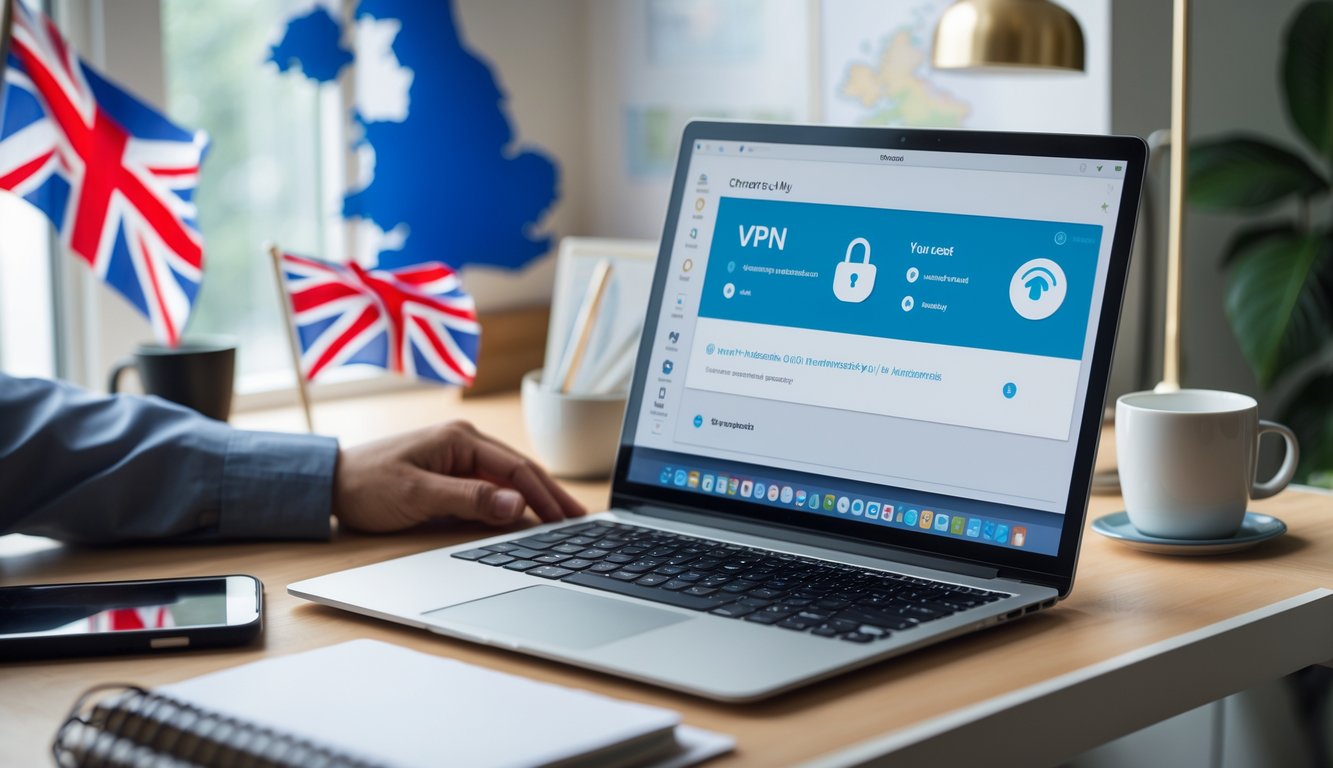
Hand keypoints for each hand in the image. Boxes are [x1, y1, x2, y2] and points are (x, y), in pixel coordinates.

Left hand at [333, 420, 586, 531]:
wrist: (329, 485)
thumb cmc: (367, 485)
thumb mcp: (418, 495)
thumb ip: (470, 498)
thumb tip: (517, 504)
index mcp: (460, 439)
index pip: (516, 468)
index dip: (545, 495)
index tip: (567, 520)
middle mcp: (464, 443)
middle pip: (520, 471)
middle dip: (551, 496)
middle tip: (580, 520)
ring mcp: (458, 458)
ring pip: (509, 480)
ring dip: (536, 500)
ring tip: (564, 521)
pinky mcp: (451, 474)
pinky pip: (492, 488)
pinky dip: (514, 503)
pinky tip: (529, 518)